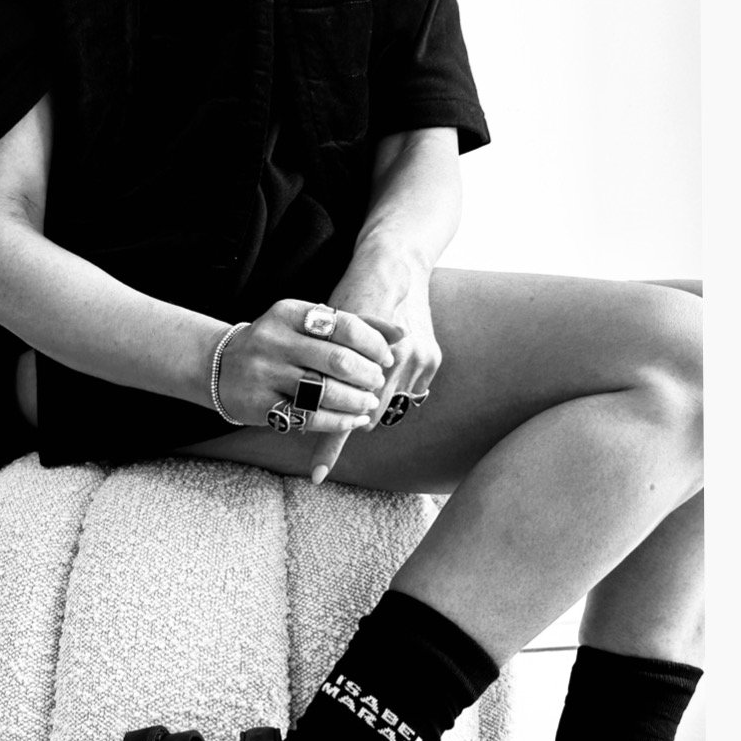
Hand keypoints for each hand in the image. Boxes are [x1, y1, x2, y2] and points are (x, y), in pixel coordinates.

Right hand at [215, 298, 403, 433]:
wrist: (220, 367)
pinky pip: (309, 417)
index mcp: (288, 312)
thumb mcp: (305, 324)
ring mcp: (265, 374)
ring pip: (324, 392)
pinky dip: (338, 421)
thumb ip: (353, 325)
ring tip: (369, 403)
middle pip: (336, 360)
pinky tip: (353, 420)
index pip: (343, 325)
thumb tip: (400, 333)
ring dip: (356, 401)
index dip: (373, 344)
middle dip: (367, 375)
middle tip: (378, 382)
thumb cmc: (277, 343)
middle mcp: (274, 340)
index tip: (385, 357)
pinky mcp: (260, 405)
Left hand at [309, 242, 440, 480]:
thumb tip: (308, 407)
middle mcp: (397, 362)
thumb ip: (324, 366)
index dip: (330, 445)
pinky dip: (396, 385)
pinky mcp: (432, 360)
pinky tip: (389, 366)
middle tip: (341, 397)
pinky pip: (410, 392)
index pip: (344, 412)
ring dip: (376, 397)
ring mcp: (419, 362)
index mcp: (363, 356)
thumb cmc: (353, 295)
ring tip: (366, 375)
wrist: (394, 264)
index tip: (317, 476)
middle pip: (370, 412)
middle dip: (353, 408)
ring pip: (390, 405)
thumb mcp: (328, 328)